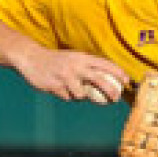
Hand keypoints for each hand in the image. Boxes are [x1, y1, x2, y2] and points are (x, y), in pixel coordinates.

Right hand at [10, 43, 128, 102]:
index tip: (127, 81)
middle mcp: (76, 66)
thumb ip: (88, 67)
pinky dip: (66, 95)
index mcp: (82, 57)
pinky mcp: (55, 86)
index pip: (105, 64)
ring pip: (81, 94)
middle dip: (111, 91)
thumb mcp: (74, 58)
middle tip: (115, 99)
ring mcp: (65, 76)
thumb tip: (107, 80)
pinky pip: (67, 97)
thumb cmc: (58, 60)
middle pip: (100, 80)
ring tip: (71, 88)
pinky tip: (58, 87)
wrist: (31, 57)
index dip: (118, 73)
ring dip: (79, 95)